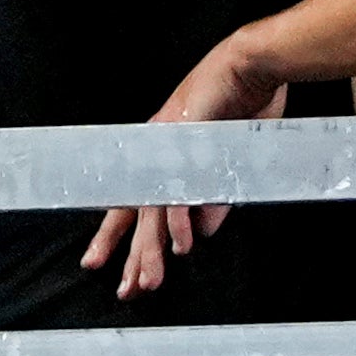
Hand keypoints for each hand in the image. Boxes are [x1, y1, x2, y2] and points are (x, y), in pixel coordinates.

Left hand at [78, 32, 289, 298]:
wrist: (251, 64)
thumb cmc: (241, 105)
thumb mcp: (227, 163)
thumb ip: (213, 199)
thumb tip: (203, 234)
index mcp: (162, 157)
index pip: (134, 203)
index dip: (118, 237)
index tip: (104, 267)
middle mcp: (156, 153)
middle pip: (135, 212)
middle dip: (130, 255)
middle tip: (126, 291)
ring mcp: (168, 147)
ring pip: (154, 208)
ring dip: (153, 248)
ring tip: (150, 281)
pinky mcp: (187, 141)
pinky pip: (181, 188)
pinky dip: (181, 217)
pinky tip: (183, 245)